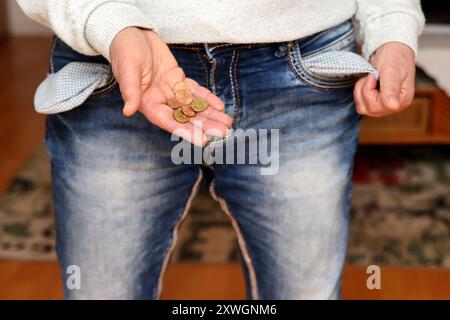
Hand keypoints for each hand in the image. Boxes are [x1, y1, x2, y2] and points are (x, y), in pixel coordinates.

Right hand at [110, 27, 232, 146]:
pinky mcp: (178, 80)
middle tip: (223, 134)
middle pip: (186, 117)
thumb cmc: (124, 51)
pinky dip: (207, 98)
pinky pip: (195, 91)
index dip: (186, 132)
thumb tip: (128, 111)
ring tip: (227, 123)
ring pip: (193, 106)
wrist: (131, 33)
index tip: (203, 141)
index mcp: (147, 103)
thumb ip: (130, 91)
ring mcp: (170, 91)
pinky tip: (219, 106)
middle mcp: (160, 101)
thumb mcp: (127, 70)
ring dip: (210, 115)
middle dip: (205, 126)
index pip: (169, 121)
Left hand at [354, 42, 415, 116]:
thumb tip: (393, 106)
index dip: (371, 89)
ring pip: (363, 109)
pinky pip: (361, 106)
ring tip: (369, 79)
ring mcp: (385, 108)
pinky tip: (367, 84)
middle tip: (371, 76)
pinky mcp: (376, 106)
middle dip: (365, 90)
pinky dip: (359, 94)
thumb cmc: (393, 57)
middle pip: (371, 108)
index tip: (374, 76)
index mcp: (403, 99)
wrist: (392, 51)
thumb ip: (390, 88)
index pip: (382, 104)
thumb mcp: (390, 69)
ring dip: (360, 91)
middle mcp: (395, 106)